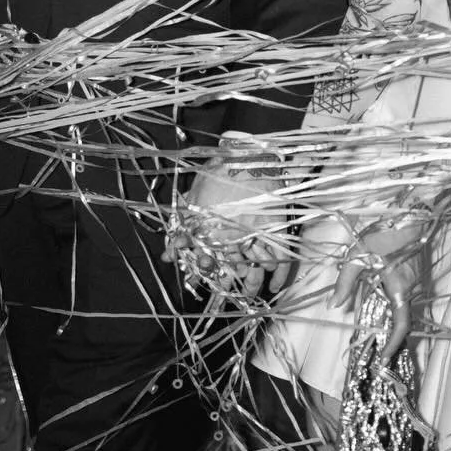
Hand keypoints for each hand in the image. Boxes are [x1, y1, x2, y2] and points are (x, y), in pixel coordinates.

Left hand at [167, 163, 290, 298]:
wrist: (250, 155)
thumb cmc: (219, 174)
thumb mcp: (193, 199)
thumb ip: (180, 229)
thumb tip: (167, 255)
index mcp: (214, 230)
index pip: (206, 263)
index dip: (202, 274)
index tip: (199, 282)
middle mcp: (236, 237)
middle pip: (231, 271)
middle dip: (226, 285)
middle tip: (224, 293)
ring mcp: (259, 235)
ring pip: (256, 270)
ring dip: (252, 286)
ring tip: (248, 294)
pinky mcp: (279, 230)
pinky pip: (282, 259)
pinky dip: (280, 276)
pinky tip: (274, 288)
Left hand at [333, 217, 426, 361]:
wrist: (411, 213)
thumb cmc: (385, 233)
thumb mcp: (358, 256)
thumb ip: (345, 282)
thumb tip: (334, 306)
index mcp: (400, 289)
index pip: (401, 325)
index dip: (394, 344)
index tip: (384, 358)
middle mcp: (412, 290)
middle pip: (402, 320)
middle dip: (389, 337)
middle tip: (374, 351)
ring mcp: (417, 282)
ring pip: (403, 308)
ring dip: (390, 320)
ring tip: (374, 330)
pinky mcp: (416, 275)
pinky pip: (405, 296)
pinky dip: (393, 306)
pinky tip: (379, 301)